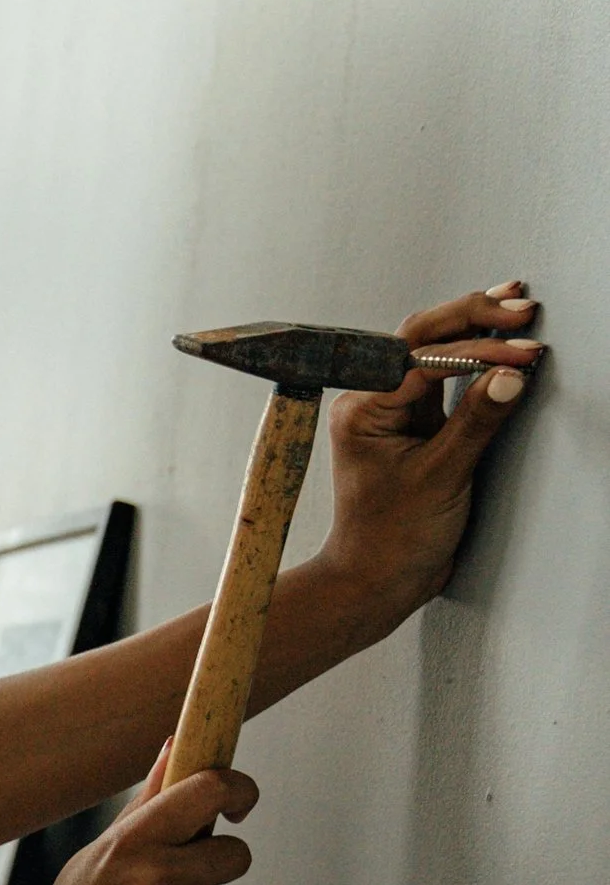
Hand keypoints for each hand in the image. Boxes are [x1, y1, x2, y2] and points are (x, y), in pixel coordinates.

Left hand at [313, 281, 543, 637]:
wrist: (378, 579)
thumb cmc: (392, 538)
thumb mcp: (442, 477)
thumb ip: (477, 422)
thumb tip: (510, 375)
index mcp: (362, 409)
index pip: (422, 358)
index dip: (477, 350)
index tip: (522, 352)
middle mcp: (370, 401)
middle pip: (420, 339)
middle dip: (472, 317)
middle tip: (520, 305)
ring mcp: (391, 410)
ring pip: (432, 351)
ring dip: (473, 328)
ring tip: (515, 308)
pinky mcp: (413, 424)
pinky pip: (441, 378)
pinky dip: (472, 359)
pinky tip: (499, 343)